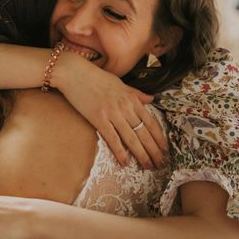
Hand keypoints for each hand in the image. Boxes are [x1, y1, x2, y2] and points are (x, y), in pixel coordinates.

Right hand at [55, 53, 167, 168]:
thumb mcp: (120, 83)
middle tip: (160, 164)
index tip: (164, 150)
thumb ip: (136, 93)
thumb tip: (151, 99)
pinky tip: (126, 162)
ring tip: (148, 165)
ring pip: (132, 138)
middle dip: (154, 150)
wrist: (74, 73)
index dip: (159, 138)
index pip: (151, 122)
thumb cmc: (95, 77)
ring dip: (142, 154)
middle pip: (144, 133)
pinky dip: (120, 152)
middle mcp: (125, 107)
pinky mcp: (98, 119)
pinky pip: (113, 139)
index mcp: (132, 98)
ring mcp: (112, 113)